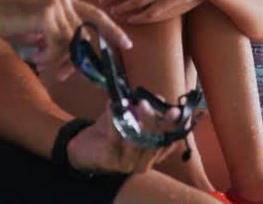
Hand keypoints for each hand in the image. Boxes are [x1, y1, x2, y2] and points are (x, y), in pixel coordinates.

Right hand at [0, 0, 129, 83]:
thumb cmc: (7, 19)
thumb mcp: (37, 28)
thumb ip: (56, 37)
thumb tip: (70, 59)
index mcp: (64, 0)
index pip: (97, 15)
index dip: (113, 30)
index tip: (126, 44)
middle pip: (86, 34)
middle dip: (80, 58)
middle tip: (66, 74)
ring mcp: (56, 5)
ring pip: (72, 42)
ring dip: (59, 60)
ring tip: (43, 64)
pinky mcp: (46, 15)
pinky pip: (58, 45)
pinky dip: (49, 57)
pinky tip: (35, 57)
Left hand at [66, 102, 183, 174]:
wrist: (84, 148)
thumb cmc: (112, 131)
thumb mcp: (131, 118)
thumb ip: (145, 109)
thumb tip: (158, 99)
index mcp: (153, 153)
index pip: (170, 142)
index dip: (176, 127)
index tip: (178, 112)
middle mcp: (144, 162)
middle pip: (156, 143)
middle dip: (160, 123)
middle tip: (162, 105)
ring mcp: (128, 163)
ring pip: (139, 143)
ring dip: (142, 122)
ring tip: (141, 103)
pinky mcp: (110, 161)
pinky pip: (116, 141)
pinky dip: (116, 123)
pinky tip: (114, 108)